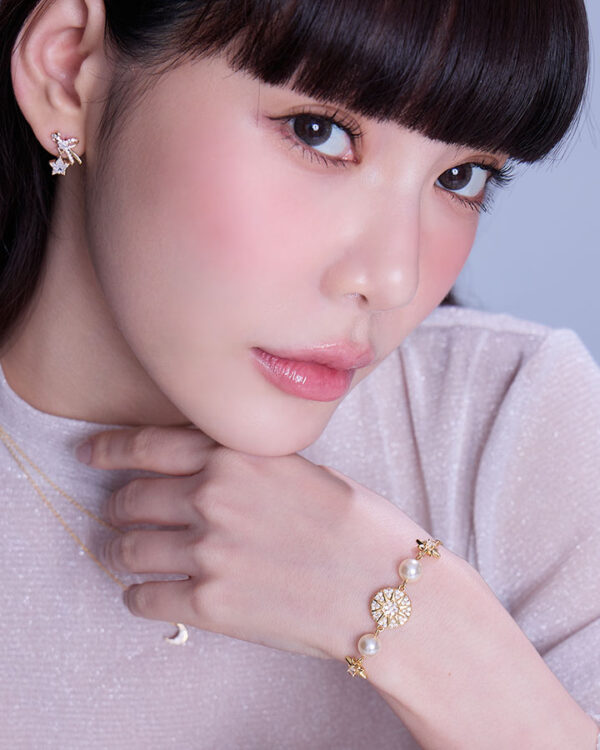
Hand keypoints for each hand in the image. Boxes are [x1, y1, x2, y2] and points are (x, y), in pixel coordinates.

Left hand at [77, 426, 424, 660]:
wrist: (385, 584)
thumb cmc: (355, 523)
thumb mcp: (298, 468)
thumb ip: (244, 463)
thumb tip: (203, 468)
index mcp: (236, 454)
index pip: (147, 444)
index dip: (109, 448)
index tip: (89, 452)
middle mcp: (213, 495)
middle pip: (132, 497)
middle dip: (118, 505)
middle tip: (116, 513)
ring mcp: (208, 549)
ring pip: (130, 548)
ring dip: (121, 551)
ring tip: (125, 554)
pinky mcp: (211, 602)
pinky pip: (146, 598)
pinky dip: (138, 596)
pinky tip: (146, 594)